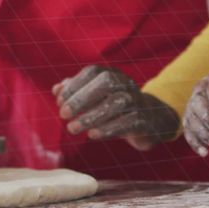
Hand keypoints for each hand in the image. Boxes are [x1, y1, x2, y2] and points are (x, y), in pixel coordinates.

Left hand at [53, 65, 177, 150]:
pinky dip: (108, 129)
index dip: (74, 85)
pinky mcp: (144, 120)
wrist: (152, 121)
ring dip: (91, 116)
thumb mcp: (96, 98)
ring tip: (73, 128)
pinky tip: (93, 135)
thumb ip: (76, 91)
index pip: (93, 72)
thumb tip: (56, 89)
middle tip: (63, 114)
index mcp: (113, 74)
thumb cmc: (116, 109)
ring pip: (116, 103)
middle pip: (105, 83)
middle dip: (81, 98)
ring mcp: (138, 101)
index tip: (59, 101)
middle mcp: (126, 84)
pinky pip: (128, 122)